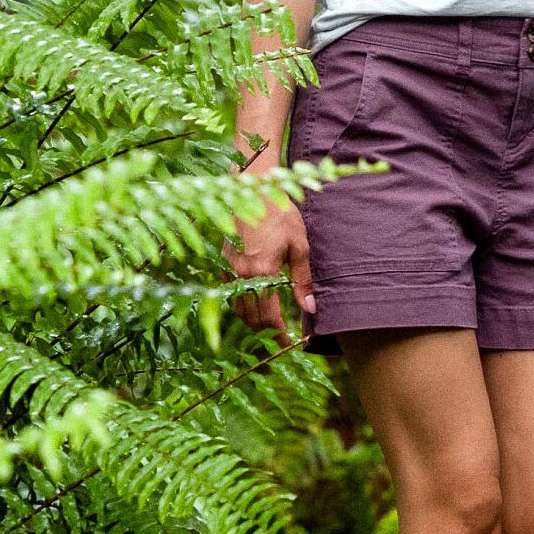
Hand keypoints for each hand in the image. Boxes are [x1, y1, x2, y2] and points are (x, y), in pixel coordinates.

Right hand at [230, 200, 308, 340]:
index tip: (288, 345)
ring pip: (237, 308)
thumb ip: (303, 280)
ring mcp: (228, 269)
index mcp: (262, 272)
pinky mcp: (222, 262)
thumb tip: (311, 308)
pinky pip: (229, 293)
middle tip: (278, 344)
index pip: (268, 316)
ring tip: (267, 331)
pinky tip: (252, 307)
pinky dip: (240, 306)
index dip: (278, 334)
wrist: (252, 188)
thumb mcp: (300, 246)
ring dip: (251, 323)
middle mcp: (241, 275)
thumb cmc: (280, 214)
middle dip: (264, 334)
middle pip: (250, 317)